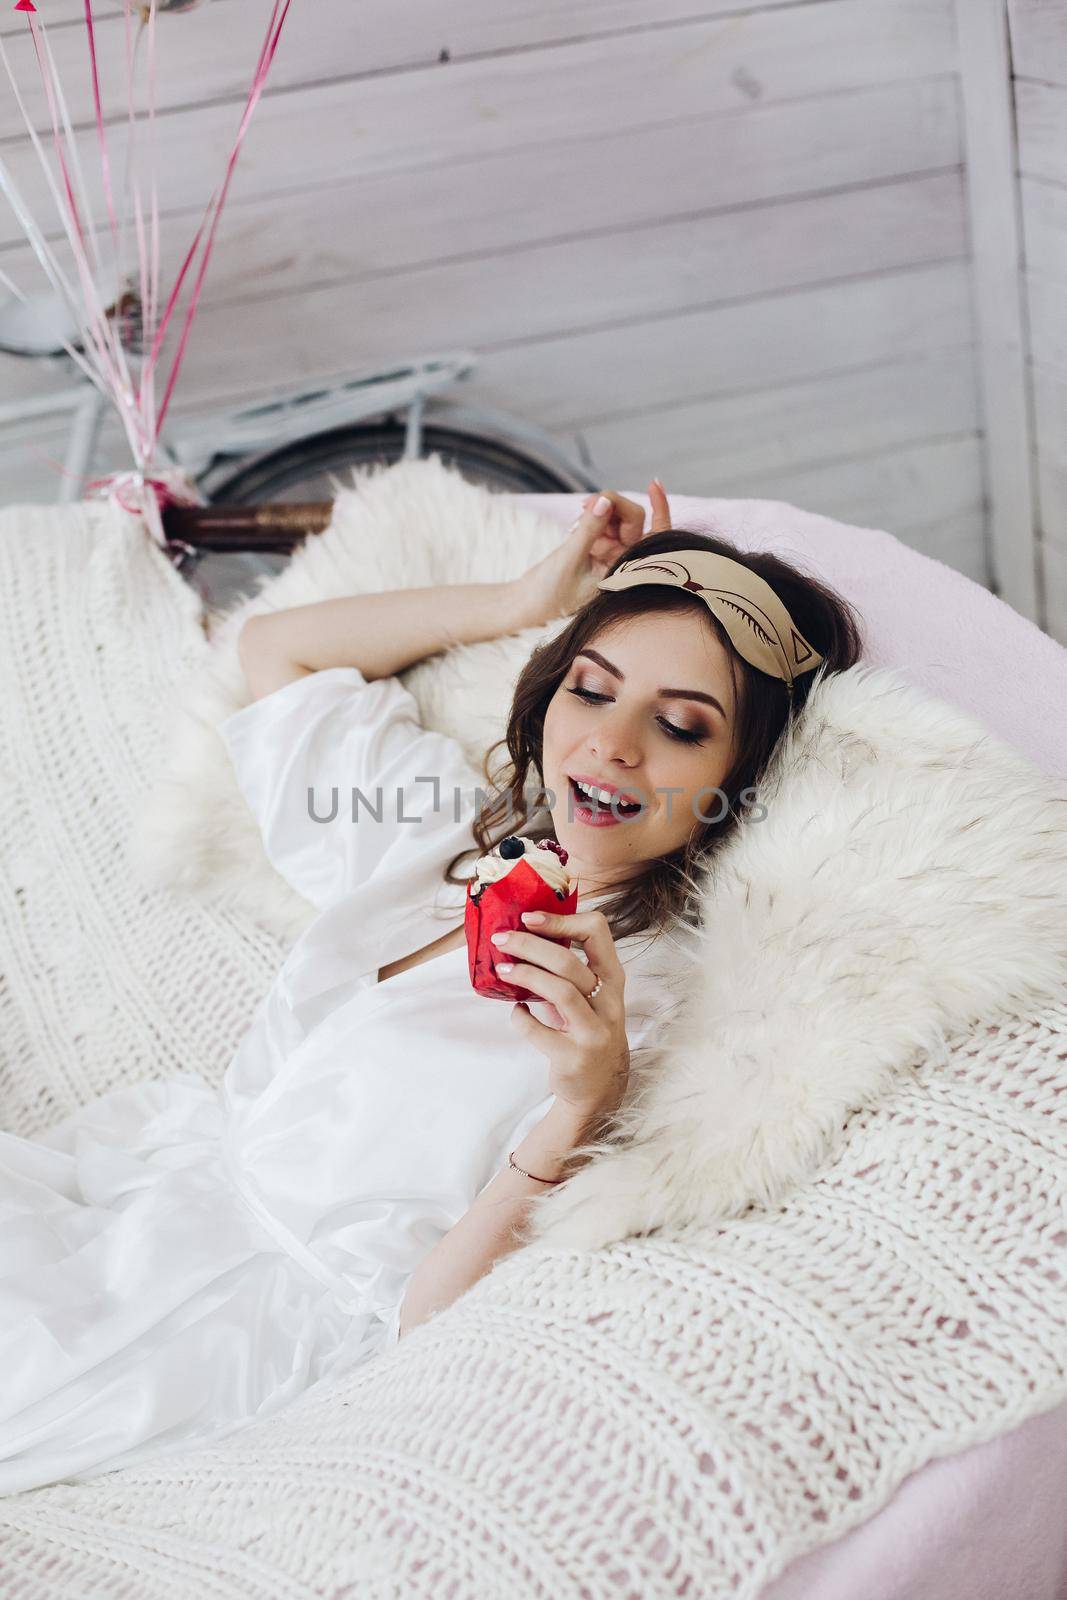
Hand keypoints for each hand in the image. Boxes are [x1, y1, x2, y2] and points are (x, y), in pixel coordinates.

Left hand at [496, 908, 629, 1114]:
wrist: (599, 1087)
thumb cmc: (587, 1029)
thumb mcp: (590, 995)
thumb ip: (569, 969)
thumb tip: (523, 934)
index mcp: (612, 978)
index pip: (597, 931)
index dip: (561, 920)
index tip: (529, 917)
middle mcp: (609, 1002)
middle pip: (568, 962)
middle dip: (529, 945)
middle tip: (501, 939)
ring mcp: (594, 1031)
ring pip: (560, 991)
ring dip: (525, 975)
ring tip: (502, 970)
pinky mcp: (574, 1056)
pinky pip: (539, 1031)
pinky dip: (520, 1018)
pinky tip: (516, 1011)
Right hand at [508, 481, 672, 629]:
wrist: (529, 606)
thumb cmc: (550, 594)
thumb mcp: (570, 558)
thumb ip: (590, 528)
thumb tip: (606, 500)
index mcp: (628, 573)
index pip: (654, 535)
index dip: (660, 508)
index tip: (654, 483)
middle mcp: (625, 564)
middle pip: (633, 520)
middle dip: (612, 506)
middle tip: (585, 506)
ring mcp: (612, 557)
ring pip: (616, 520)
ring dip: (598, 513)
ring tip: (575, 527)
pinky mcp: (599, 552)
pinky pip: (603, 526)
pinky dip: (591, 520)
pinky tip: (575, 528)